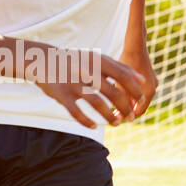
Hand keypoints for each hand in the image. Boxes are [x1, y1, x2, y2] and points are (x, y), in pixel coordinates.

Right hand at [31, 48, 145, 128]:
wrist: (43, 59)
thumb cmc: (76, 62)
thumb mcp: (96, 59)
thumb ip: (119, 68)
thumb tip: (142, 80)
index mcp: (98, 61)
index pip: (124, 77)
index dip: (135, 91)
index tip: (141, 101)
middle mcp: (87, 71)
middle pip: (114, 93)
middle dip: (126, 108)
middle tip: (131, 118)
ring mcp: (74, 83)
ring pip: (97, 104)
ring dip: (110, 117)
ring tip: (117, 123)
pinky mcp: (62, 94)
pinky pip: (76, 112)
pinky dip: (86, 121)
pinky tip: (93, 126)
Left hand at [117, 46, 157, 117]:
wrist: (135, 46)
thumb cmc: (127, 63)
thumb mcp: (122, 83)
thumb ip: (122, 100)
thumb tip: (118, 115)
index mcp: (149, 92)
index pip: (139, 112)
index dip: (127, 116)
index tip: (115, 116)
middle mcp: (153, 88)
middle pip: (140, 106)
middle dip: (128, 110)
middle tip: (114, 112)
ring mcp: (153, 82)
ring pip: (139, 98)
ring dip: (129, 102)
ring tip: (115, 103)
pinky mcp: (149, 76)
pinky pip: (140, 89)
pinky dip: (131, 93)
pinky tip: (120, 91)